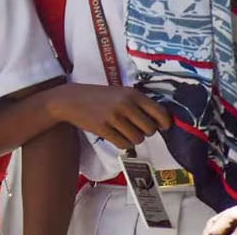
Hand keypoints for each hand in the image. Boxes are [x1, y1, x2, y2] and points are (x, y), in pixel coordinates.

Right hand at [50, 83, 171, 149]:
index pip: (160, 112)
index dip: (164, 123)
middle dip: (145, 132)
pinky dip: (122, 143)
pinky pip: (124, 144)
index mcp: (133, 94)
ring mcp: (114, 117)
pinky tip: (115, 135)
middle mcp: (126, 104)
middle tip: (136, 127)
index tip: (162, 126)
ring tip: (123, 131)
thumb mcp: (121, 93)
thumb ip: (139, 104)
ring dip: (133, 138)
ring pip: (138, 139)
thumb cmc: (100, 97)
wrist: (72, 99)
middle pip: (150, 129)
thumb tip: (161, 123)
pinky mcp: (104, 129)